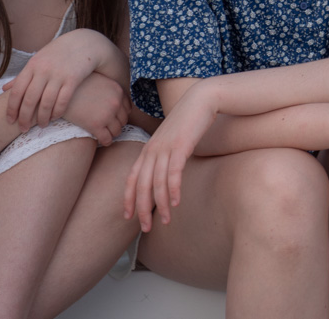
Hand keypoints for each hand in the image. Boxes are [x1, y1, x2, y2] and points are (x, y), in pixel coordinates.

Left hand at [2, 30, 102, 130]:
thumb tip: (4, 89)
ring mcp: (59, 74)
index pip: (17, 91)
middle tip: (24, 129)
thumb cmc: (58, 54)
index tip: (10, 121)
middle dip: (25, 117)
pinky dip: (57, 112)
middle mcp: (43, 70)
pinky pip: (63, 100)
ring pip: (46, 102)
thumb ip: (22, 75)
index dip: (12, 108)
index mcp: (32, 65)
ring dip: (42, 118)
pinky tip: (55, 117)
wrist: (85, 43)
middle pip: (30, 99)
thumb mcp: (38, 60)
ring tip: (41, 125)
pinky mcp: (73, 78)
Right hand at [62, 72, 128, 145]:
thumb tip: (114, 99)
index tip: (114, 118)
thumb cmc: (77, 86)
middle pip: (123, 120)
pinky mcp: (96, 125)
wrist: (59, 92)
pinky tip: (101, 140)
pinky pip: (107, 139)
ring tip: (105, 134)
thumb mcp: (98, 81)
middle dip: (116, 125)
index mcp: (118, 90)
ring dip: (112, 134)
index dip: (121, 115)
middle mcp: (115, 102)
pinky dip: (106, 141)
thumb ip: (109, 90)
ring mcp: (107, 114)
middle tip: (109, 128)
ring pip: (117, 131)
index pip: (127, 108)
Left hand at [124, 84, 216, 231]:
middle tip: (145, 228)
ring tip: (166, 221)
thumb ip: (165, 155)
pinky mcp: (181, 146)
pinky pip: (174, 172)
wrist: (200, 100)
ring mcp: (166, 148)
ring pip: (157, 182)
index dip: (129, 198)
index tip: (128, 216)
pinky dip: (173, 189)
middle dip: (142, 208)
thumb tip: (165, 173)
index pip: (132, 178)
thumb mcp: (171, 140)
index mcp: (148, 149)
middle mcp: (153, 150)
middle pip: (142, 185)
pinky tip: (176, 202)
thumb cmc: (188, 121)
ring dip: (160, 205)